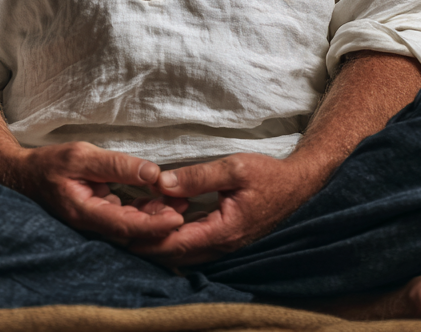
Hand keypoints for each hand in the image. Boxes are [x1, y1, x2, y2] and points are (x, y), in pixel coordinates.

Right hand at [0, 141, 186, 243]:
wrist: (24, 175)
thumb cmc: (50, 164)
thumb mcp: (83, 156)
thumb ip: (117, 165)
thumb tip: (152, 173)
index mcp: (85, 212)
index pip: (125, 225)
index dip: (153, 225)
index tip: (177, 219)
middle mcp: (91, 223)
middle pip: (132, 230)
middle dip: (160, 222)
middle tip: (186, 207)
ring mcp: (94, 221)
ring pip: (130, 224)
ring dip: (154, 215)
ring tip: (180, 201)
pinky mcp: (98, 214)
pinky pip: (124, 216)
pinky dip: (142, 209)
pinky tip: (159, 198)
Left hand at [128, 152, 324, 265]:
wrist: (298, 185)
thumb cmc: (269, 175)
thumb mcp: (234, 168)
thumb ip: (198, 176)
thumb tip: (163, 183)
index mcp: (223, 231)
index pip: (176, 243)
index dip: (149, 237)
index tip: (123, 228)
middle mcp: (222, 245)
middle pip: (175, 253)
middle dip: (148, 241)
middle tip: (122, 225)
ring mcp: (224, 244)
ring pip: (184, 250)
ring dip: (160, 238)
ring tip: (137, 218)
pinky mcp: (225, 237)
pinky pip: (194, 243)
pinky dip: (175, 233)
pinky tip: (164, 216)